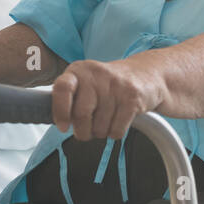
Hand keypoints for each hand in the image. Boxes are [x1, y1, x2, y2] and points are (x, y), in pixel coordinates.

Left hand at [51, 57, 167, 140]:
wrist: (144, 74)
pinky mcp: (132, 97)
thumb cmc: (106, 85)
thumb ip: (69, 99)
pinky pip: (116, 130)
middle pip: (81, 114)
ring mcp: (115, 85)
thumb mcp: (84, 83)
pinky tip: (117, 120)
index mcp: (79, 70)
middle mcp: (96, 74)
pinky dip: (115, 132)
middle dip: (82, 131)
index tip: (63, 127)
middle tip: (86, 130)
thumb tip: (59, 123)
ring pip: (100, 127)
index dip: (60, 111)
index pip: (63, 88)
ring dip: (100, 132)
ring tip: (105, 120)